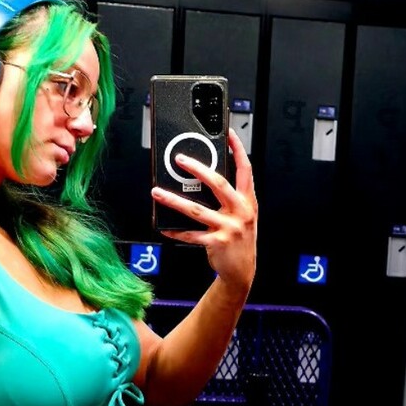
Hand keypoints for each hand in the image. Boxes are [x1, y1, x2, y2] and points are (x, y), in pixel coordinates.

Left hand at [152, 127, 256, 291]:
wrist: (243, 271)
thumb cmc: (238, 240)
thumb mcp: (242, 215)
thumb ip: (230, 198)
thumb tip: (204, 178)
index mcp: (248, 201)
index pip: (245, 169)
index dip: (238, 150)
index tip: (228, 133)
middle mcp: (241, 211)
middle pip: (218, 183)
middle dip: (197, 169)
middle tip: (179, 159)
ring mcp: (229, 228)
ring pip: (196, 210)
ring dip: (173, 200)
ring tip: (157, 192)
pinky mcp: (217, 243)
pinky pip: (191, 235)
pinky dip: (175, 231)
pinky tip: (163, 227)